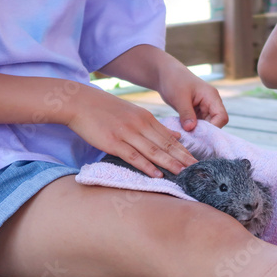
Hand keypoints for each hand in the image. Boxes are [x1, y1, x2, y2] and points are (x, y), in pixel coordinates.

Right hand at [67, 86, 196, 177]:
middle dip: (183, 158)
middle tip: (197, 170)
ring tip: (183, 173)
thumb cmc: (106, 110)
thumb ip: (156, 126)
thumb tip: (178, 136)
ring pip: (153, 151)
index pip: (170, 138)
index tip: (197, 162)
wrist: (79, 102)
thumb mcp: (135, 113)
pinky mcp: (113, 142)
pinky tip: (156, 174)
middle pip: (165, 145)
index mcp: (146, 118)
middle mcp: (140, 125)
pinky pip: (133, 156)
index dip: (184, 151)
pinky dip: (146, 166)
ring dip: (169, 163)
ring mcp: (126, 133)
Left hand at [157, 63, 228, 130]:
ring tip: (186, 137)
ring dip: (198, 132)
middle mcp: (211, 104)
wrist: (165, 74)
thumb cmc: (174, 80)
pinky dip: (192, 130)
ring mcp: (204, 109)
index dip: (214, 128)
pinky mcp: (196, 113)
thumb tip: (190, 129)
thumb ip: (186, 113)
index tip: (199, 135)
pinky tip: (184, 133)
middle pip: (215, 124)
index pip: (221, 117)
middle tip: (191, 139)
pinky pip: (198, 125)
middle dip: (205, 133)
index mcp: (211, 97)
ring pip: (207, 126)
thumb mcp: (179, 97)